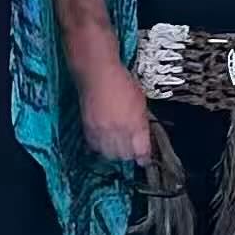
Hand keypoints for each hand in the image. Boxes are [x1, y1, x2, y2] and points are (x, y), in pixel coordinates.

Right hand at [76, 55, 156, 170]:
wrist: (98, 74)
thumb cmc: (120, 82)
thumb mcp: (141, 102)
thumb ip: (142, 122)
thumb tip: (144, 136)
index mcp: (135, 124)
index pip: (141, 151)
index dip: (144, 158)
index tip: (145, 159)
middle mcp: (119, 130)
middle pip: (125, 156)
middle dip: (130, 155)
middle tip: (131, 151)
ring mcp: (103, 131)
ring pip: (110, 154)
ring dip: (115, 153)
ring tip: (118, 147)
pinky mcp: (89, 129)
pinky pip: (95, 147)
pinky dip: (100, 147)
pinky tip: (104, 141)